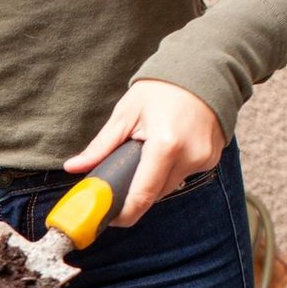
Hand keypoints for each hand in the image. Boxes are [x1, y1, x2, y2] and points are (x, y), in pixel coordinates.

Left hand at [64, 80, 225, 226]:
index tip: (108, 217)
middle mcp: (190, 157)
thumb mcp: (125, 114)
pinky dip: (169, 171)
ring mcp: (205, 159)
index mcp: (166, 145)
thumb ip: (101, 146)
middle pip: (154, 195)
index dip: (123, 213)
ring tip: (144, 156)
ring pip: (168, 187)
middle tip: (119, 180)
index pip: (142, 196)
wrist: (204, 70)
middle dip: (134, 193)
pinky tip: (165, 150)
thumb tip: (73, 167)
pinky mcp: (212, 159)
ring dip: (152, 181)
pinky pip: (183, 176)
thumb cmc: (161, 89)